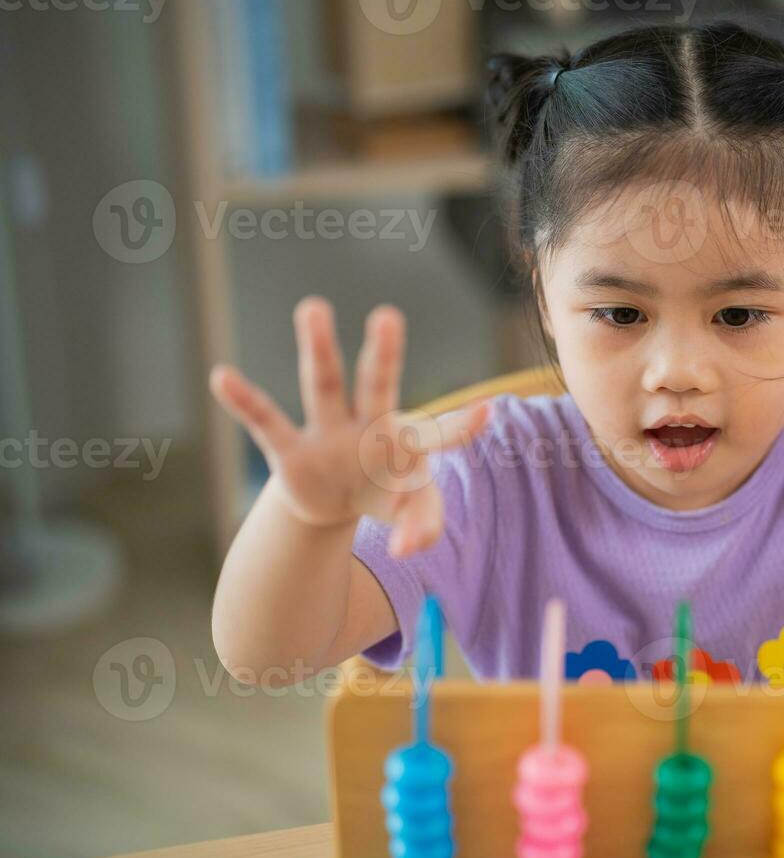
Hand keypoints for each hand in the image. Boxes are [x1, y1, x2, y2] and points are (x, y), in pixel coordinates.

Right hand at [209, 296, 488, 555]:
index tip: (488, 411)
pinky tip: (222, 376)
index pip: (439, 434)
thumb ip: (420, 524)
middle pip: (378, 384)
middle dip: (384, 354)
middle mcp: (369, 425)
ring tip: (313, 307)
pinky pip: (265, 422)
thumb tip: (408, 550)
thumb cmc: (384, 492)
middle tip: (387, 315)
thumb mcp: (409, 511)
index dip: (461, 427)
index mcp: (407, 442)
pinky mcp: (291, 451)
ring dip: (318, 350)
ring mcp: (328, 433)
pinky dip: (244, 401)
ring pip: (322, 384)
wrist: (335, 501)